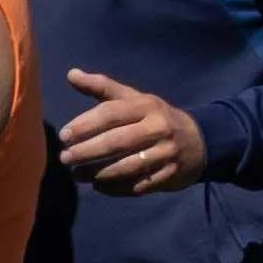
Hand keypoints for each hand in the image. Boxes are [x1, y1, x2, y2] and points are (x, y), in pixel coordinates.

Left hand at [50, 68, 208, 193]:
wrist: (199, 140)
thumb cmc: (155, 118)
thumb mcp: (134, 99)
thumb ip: (102, 88)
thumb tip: (71, 74)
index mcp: (146, 106)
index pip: (111, 114)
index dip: (85, 125)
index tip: (63, 136)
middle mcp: (158, 128)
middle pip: (117, 142)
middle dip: (87, 152)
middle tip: (65, 158)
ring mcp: (166, 153)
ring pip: (127, 167)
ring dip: (98, 173)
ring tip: (77, 175)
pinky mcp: (169, 175)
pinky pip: (139, 185)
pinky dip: (116, 188)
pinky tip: (99, 186)